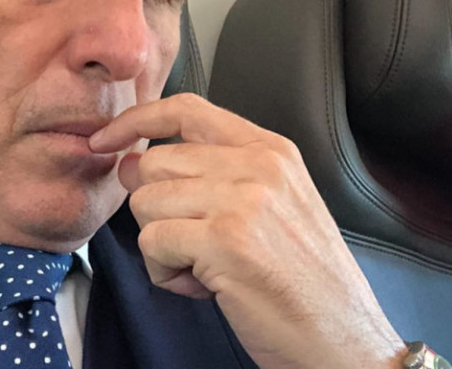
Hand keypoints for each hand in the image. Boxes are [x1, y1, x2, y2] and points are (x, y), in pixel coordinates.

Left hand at [89, 94, 406, 368]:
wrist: (346, 341)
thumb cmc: (303, 280)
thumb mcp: (269, 207)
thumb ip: (208, 174)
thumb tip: (131, 162)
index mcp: (270, 150)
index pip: (186, 109)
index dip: (136, 120)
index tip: (106, 139)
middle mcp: (258, 164)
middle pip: (154, 162)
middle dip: (156, 210)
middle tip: (194, 246)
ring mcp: (243, 199)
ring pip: (145, 202)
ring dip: (161, 246)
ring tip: (205, 268)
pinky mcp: (226, 240)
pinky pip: (152, 242)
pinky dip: (165, 273)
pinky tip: (204, 287)